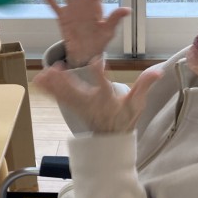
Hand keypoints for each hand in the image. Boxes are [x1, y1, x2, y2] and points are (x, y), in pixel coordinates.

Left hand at [33, 58, 162, 133]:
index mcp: (107, 99)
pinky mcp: (73, 106)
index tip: (97, 61)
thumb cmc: (125, 117)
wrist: (112, 137)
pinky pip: (59, 97)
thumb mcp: (138, 103)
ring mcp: (80, 105)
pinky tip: (38, 80)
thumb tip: (159, 69)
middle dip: (66, 82)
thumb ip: (146, 84)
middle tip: (56, 70)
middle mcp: (91, 103)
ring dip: (53, 84)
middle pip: (77, 92)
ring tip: (43, 73)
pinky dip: (48, 90)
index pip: (104, 86)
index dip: (100, 74)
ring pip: (65, 94)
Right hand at [42, 0, 130, 66]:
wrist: (86, 52)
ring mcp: (72, 9)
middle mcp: (83, 3)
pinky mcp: (62, 17)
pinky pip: (55, 7)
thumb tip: (127, 9)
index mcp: (95, 5)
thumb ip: (115, 19)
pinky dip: (50, 0)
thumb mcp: (109, 31)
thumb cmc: (100, 40)